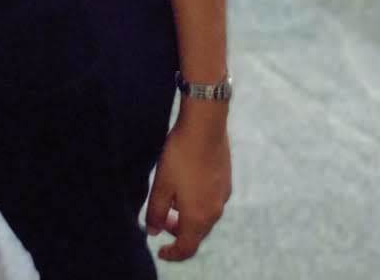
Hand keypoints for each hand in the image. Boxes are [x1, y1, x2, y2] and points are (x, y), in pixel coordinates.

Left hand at [144, 115, 231, 261]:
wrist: (205, 126)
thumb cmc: (180, 156)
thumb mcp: (161, 185)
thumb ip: (156, 212)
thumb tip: (153, 231)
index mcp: (198, 217)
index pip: (186, 248)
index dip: (172, 254)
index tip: (160, 250)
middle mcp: (214, 211)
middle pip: (196, 233)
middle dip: (178, 232)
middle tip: (161, 219)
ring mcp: (223, 196)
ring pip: (204, 217)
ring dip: (187, 216)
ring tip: (171, 199)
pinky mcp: (226, 181)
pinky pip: (210, 202)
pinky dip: (197, 203)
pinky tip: (186, 185)